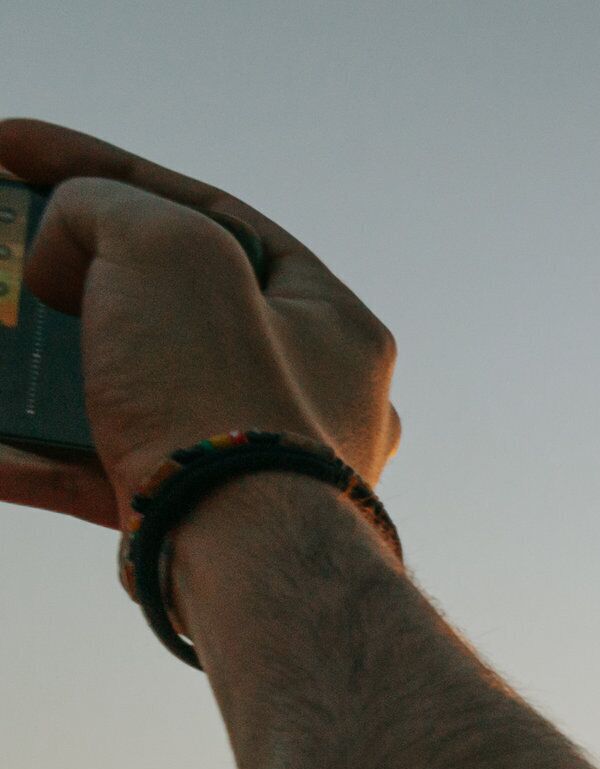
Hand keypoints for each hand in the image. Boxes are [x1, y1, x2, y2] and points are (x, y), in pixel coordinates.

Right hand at [0, 119, 399, 526]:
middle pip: (166, 304)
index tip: (11, 144)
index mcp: (330, 319)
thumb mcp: (167, 247)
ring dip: (37, 362)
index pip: (210, 214)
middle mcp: (307, 394)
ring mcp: (250, 461)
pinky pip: (95, 472)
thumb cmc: (221, 392)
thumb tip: (66, 246)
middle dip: (69, 273)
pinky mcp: (190, 521)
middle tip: (3, 253)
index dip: (103, 167)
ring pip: (122, 389)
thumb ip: (110, 207)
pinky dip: (29, 453)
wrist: (235, 557)